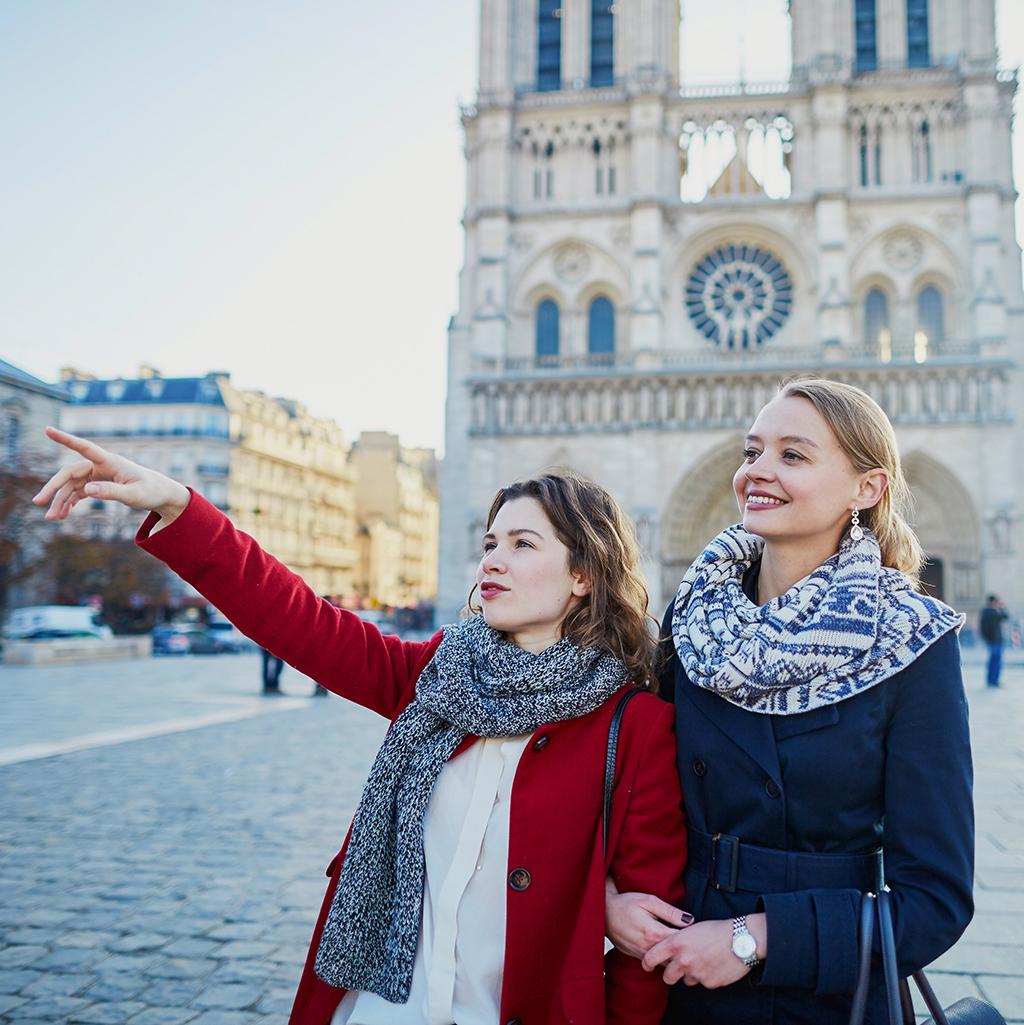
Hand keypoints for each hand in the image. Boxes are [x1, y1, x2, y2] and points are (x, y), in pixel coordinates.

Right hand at [33, 427, 189, 526]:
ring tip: (52, 518)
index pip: (85, 447)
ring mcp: (98, 476)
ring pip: (71, 486)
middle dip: (53, 488)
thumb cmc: (152, 491)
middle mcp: (100, 467)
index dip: (66, 439)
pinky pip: (78, 493)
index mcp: (110, 461)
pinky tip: (62, 515)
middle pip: (70, 473)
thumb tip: (87, 490)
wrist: (162, 495)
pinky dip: (69, 503)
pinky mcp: (98, 486)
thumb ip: (112, 492)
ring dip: (60, 501)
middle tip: (38, 502)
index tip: (48, 430)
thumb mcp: (134, 495)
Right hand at [605, 883, 693, 958]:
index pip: (681, 942)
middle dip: (685, 950)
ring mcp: (642, 955)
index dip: (692, 938)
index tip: (699, 933)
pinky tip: (668, 949)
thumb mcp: (649, 901)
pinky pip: (656, 963)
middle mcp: (649, 948)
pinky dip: (664, 958)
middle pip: (675, 956)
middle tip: (695, 942)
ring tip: (682, 946)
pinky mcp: (637, 957)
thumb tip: (690, 920)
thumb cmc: (626, 903)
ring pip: (666, 963)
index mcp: (654, 933)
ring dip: (675, 956)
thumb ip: (670, 912)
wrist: (603, 912)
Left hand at [642, 915, 764, 988]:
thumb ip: (677, 941)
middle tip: (675, 969)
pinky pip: (702, 983)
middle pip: (667, 976)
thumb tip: (668, 950)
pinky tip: (714, 965)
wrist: (740, 939)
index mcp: (676, 943)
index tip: (646, 964)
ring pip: (686, 980)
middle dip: (670, 974)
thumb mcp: (691, 929)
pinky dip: (705, 976)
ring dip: (690, 974)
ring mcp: (696, 973)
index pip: (652, 957)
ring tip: (702, 960)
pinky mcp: (709, 983)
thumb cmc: (716, 930)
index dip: (647, 962)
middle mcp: (683, 960)